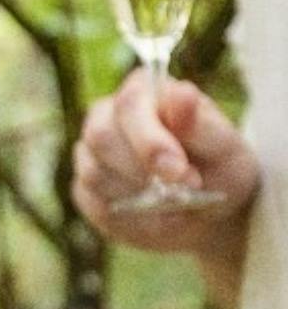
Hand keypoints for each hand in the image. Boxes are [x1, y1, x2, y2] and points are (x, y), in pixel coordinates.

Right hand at [72, 71, 259, 253]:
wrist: (207, 213)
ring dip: (139, 194)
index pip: (129, 103)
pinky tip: (156, 216)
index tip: (177, 170)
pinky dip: (129, 215)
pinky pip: (93, 203)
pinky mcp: (84, 188)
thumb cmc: (218, 169)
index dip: (149, 140)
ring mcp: (90, 153)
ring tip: (176, 204)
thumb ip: (201, 124)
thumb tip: (181, 93)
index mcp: (144, 92)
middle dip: (140, 169)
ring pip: (94, 172)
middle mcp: (107, 116)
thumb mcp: (224, 148)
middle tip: (182, 193)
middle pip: (100, 136)